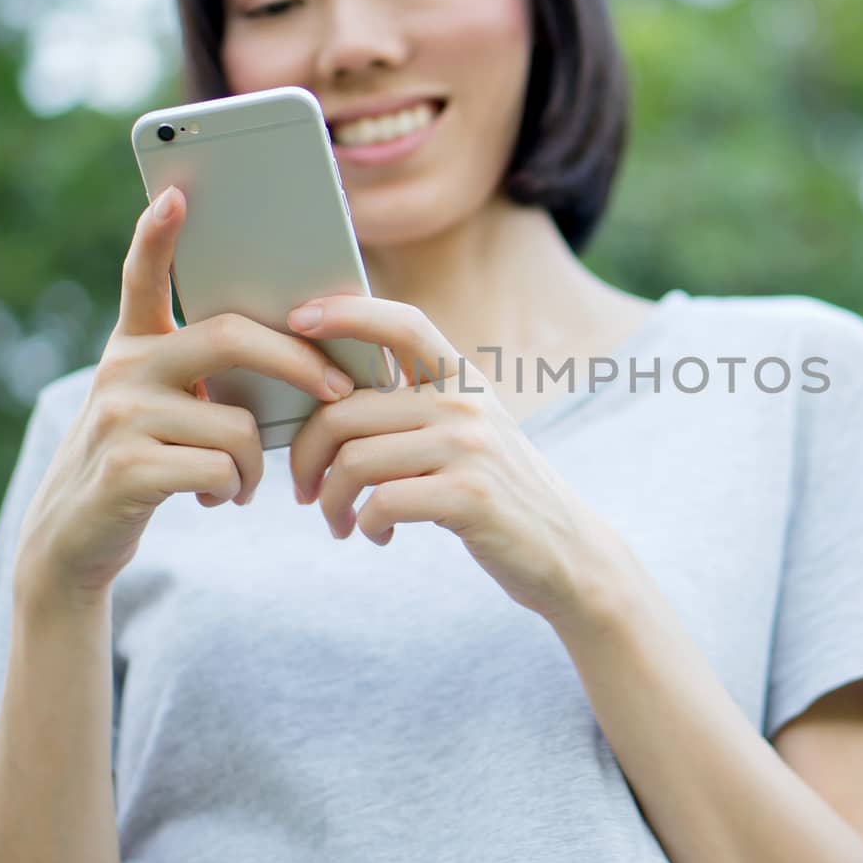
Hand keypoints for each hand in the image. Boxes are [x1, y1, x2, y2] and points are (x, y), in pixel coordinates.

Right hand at [15, 186, 356, 604]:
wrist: (75, 539)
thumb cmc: (146, 462)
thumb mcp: (164, 407)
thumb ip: (206, 374)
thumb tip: (300, 348)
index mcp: (133, 345)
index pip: (142, 276)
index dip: (157, 236)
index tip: (176, 194)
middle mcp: (121, 368)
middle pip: (229, 338)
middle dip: (298, 361)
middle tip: (338, 390)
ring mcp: (119, 416)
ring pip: (237, 424)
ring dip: (260, 463)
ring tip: (243, 480)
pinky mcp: (126, 468)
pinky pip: (222, 470)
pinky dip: (236, 489)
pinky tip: (219, 498)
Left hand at [282, 294, 621, 624]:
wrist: (565, 549)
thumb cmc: (495, 492)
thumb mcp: (467, 432)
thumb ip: (415, 407)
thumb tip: (326, 395)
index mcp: (462, 380)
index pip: (402, 324)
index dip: (347, 314)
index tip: (297, 320)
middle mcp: (466, 405)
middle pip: (345, 411)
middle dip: (307, 457)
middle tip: (305, 491)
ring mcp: (470, 448)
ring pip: (354, 462)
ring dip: (332, 502)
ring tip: (339, 522)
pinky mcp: (470, 497)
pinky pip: (382, 503)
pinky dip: (366, 526)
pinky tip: (377, 536)